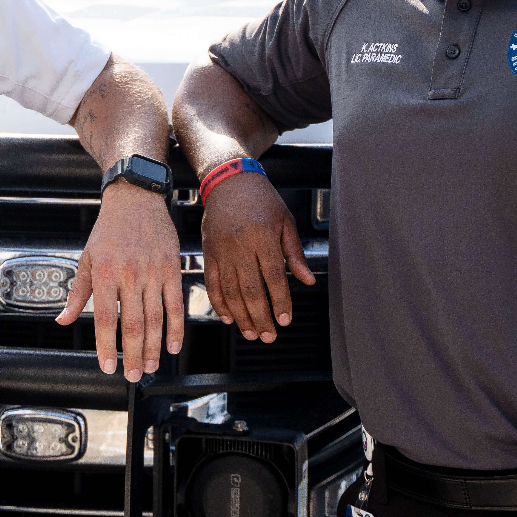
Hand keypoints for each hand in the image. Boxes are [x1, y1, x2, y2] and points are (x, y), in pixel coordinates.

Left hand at [57, 182, 182, 380]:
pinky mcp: (170, 268)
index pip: (104, 318)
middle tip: (132, 375)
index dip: (106, 346)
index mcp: (104, 273)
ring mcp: (152, 272)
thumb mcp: (87, 258)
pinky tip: (172, 345)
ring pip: (155, 317)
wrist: (135, 199)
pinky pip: (175, 303)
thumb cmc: (109, 230)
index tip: (108, 366)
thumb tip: (62, 320)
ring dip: (153, 346)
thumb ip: (77, 293)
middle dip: (132, 354)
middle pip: (132, 324)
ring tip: (149, 366)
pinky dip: (175, 327)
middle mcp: (129, 274)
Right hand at [198, 172, 314, 343]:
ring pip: (231, 292)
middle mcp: (240, 246)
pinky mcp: (208, 253)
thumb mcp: (285, 221)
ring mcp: (222, 251)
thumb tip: (307, 280)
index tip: (285, 319)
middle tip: (268, 336)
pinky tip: (229, 318)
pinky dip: (219, 304)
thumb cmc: (261, 199)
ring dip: (242, 316)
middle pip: (251, 290)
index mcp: (263, 238)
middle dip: (260, 317)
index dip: (280, 301)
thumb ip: (295, 253)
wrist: (228, 180)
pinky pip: (213, 284)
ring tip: (252, 333)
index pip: (273, 277)